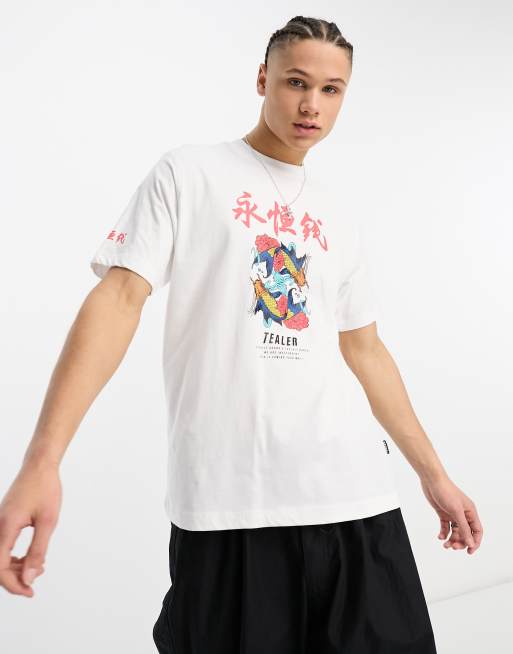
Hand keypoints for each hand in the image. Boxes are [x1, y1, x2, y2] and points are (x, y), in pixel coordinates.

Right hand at [0, 461, 61, 596]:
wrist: (39, 466)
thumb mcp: (48, 521)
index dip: (13, 584)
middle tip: (36, 581)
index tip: (30, 591)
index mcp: (5, 528)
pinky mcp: (3, 521)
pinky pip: (2, 546)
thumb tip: (29, 578)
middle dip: (14, 578)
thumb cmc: (45, 489)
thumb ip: (37, 551)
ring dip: (15, 568)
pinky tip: (29, 558)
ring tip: (37, 567)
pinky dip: (13, 557)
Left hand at [420, 475, 482, 553]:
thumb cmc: (446, 492)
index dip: (475, 542)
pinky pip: (446, 527)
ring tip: (445, 545)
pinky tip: (440, 537)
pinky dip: (444, 533)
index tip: (469, 552)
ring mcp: (453, 514)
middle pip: (466, 533)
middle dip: (461, 542)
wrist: (432, 480)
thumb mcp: (456, 511)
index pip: (477, 531)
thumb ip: (464, 528)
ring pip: (455, 532)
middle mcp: (463, 514)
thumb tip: (471, 544)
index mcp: (471, 512)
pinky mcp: (443, 513)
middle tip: (453, 547)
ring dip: (452, 540)